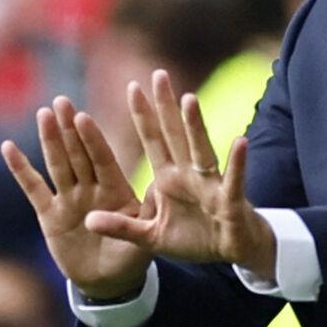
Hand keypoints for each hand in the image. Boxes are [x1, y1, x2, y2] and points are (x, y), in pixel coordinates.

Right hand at [2, 97, 151, 300]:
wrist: (110, 280)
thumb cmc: (132, 257)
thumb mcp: (145, 238)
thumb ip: (144, 219)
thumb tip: (154, 195)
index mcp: (116, 190)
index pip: (103, 160)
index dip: (93, 140)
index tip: (84, 117)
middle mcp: (91, 189)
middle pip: (79, 154)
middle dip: (70, 129)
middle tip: (61, 101)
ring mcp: (70, 199)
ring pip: (58, 164)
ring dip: (50, 140)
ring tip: (43, 113)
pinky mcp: (49, 215)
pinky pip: (34, 188)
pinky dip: (21, 169)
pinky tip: (8, 147)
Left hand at [80, 70, 276, 279]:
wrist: (231, 252)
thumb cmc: (194, 238)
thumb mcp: (150, 236)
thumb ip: (121, 227)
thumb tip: (87, 220)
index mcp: (169, 179)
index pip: (154, 141)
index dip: (143, 116)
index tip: (133, 87)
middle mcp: (189, 174)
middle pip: (175, 135)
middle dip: (166, 106)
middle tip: (159, 74)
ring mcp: (210, 185)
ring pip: (201, 149)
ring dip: (195, 126)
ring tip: (188, 99)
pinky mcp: (229, 201)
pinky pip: (233, 180)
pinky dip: (237, 162)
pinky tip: (239, 142)